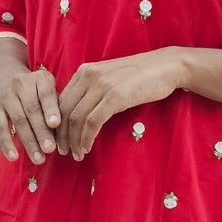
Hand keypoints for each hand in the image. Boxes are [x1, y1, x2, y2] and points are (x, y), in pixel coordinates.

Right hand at [0, 61, 60, 163]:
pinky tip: (14, 157)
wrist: (7, 77)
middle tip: (50, 149)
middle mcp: (22, 84)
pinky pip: (0, 128)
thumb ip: (57, 107)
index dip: (50, 109)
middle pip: (32, 109)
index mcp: (40, 79)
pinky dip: (7, 144)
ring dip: (29, 141)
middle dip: (41, 131)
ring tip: (38, 158)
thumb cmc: (38, 92)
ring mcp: (6, 96)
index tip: (56, 124)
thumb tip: (67, 136)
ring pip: (18, 120)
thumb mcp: (49, 91)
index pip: (46, 94)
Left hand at [56, 48, 183, 159]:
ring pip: (76, 118)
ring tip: (77, 155)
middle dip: (61, 135)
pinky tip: (87, 148)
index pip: (60, 100)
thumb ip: (92, 90)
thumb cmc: (140, 76)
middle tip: (63, 151)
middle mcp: (88, 76)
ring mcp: (101, 86)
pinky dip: (87, 138)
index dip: (56, 123)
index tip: (58, 139)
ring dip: (74, 140)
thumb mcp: (109, 78)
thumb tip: (78, 113)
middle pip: (64, 110)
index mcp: (84, 71)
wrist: (165, 67)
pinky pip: (93, 122)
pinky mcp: (115, 96)